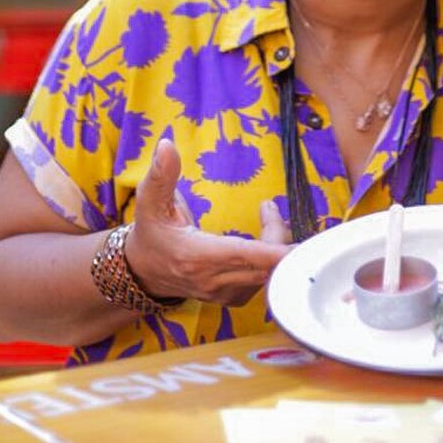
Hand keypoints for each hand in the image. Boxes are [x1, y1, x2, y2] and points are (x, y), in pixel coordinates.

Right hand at [125, 139, 292, 306]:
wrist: (143, 270)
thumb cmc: (151, 231)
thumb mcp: (150, 201)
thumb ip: (161, 174)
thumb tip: (166, 145)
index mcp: (195, 256)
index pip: (244, 256)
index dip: (274, 250)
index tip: (299, 243)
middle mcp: (213, 280)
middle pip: (265, 263)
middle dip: (279, 233)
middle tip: (269, 208)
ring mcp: (225, 293)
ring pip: (269, 273)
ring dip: (277, 245)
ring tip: (268, 216)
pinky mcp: (234, 298)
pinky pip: (265, 281)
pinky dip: (273, 260)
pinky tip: (268, 239)